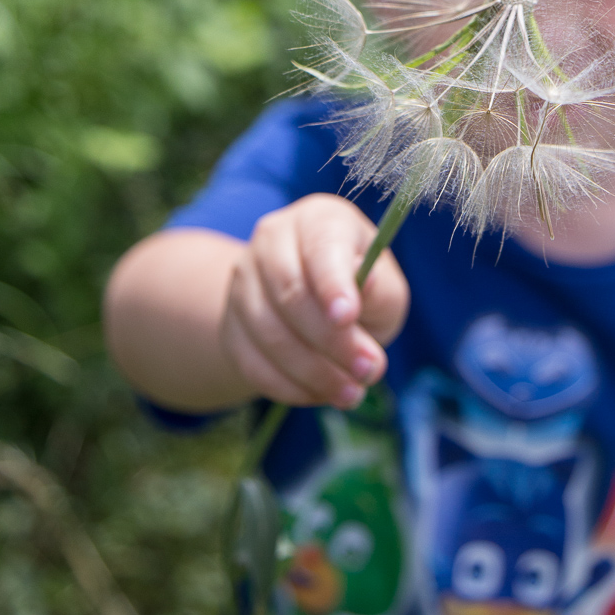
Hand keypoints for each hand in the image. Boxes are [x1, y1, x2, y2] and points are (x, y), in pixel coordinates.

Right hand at [220, 194, 409, 409]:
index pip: (321, 246)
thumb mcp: (385, 287)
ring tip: (352, 393)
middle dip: (332, 341)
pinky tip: (320, 395)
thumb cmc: (361, 291)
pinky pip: (251, 362)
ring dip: (313, 371)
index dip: (332, 284)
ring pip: (268, 332)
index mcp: (319, 219)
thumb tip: (366, 286)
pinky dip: (287, 387)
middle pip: (291, 293)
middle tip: (368, 370)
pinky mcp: (230, 322)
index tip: (347, 318)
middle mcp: (273, 239)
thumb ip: (380, 291)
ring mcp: (244, 279)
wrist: (314, 305)